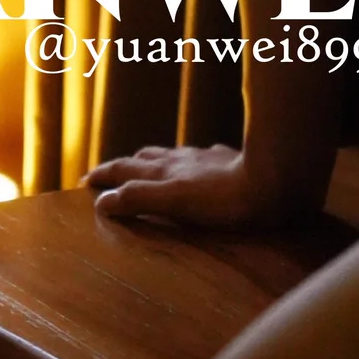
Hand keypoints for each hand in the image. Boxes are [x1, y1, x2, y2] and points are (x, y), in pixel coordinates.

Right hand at [79, 143, 329, 227]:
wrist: (273, 180)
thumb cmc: (224, 200)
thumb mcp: (175, 203)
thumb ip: (139, 198)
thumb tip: (103, 200)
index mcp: (164, 172)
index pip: (124, 169)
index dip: (103, 175)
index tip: (86, 181)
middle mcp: (181, 160)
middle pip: (145, 158)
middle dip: (124, 166)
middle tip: (111, 174)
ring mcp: (206, 159)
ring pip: (172, 155)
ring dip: (154, 161)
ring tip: (148, 167)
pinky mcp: (229, 162)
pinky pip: (203, 157)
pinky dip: (190, 162)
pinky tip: (200, 164)